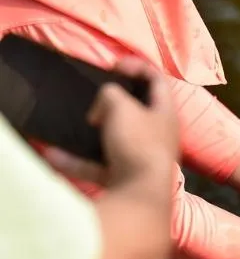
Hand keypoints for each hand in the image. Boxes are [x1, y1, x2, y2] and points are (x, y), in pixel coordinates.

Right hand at [42, 56, 178, 186]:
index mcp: (165, 112)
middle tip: (96, 99)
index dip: (138, 65)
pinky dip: (78, 161)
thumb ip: (111, 94)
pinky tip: (56, 156)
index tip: (114, 65)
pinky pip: (99, 166)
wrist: (140, 193)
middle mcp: (159, 134)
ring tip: (77, 125)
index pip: (158, 79)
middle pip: (138, 111)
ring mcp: (142, 157)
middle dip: (114, 103)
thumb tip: (105, 104)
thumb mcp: (121, 106)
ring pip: (116, 139)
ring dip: (94, 133)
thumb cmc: (137, 143)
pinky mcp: (126, 177)